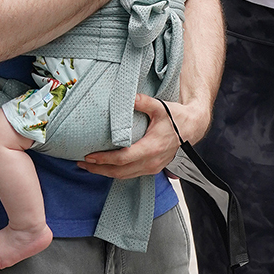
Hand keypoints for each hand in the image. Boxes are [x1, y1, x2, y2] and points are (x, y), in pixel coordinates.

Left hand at [76, 94, 208, 178]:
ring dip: (105, 173)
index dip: (104, 159)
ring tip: (89, 166)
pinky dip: (116, 173)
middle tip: (81, 163)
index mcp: (151, 148)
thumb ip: (143, 102)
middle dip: (99, 169)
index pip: (122, 158)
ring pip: (124, 176)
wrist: (193, 127)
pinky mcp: (153, 169)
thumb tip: (127, 96)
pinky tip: (107, 167)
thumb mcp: (160, 106)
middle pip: (119, 172)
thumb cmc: (176, 117)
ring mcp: (152, 168)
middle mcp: (151, 162)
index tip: (89, 155)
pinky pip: (131, 175)